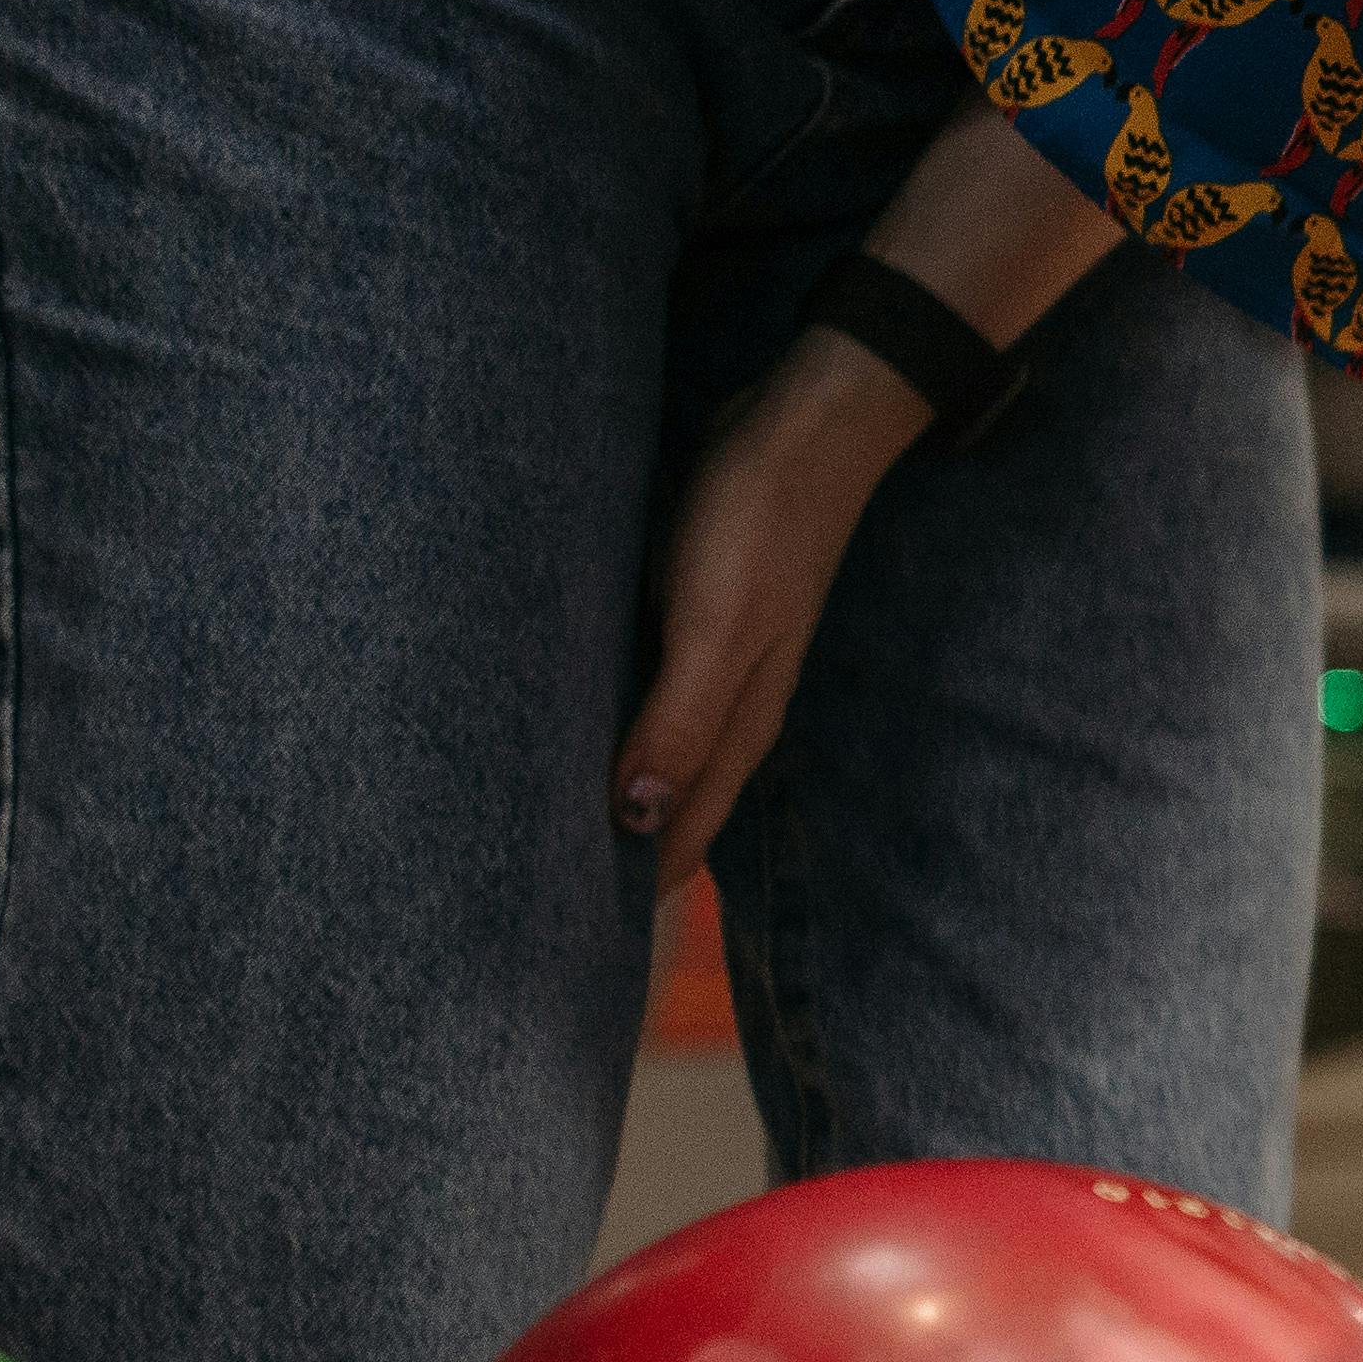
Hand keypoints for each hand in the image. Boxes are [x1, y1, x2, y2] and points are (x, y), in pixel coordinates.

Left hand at [616, 330, 926, 893]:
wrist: (805, 430)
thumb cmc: (759, 524)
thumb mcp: (715, 628)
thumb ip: (679, 721)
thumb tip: (636, 818)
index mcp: (741, 718)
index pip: (686, 824)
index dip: (643, 877)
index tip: (583, 932)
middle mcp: (731, 701)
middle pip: (677, 798)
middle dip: (631, 850)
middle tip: (557, 898)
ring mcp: (716, 658)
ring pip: (665, 749)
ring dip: (624, 791)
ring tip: (563, 830)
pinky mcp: (695, 615)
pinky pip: (653, 696)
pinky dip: (621, 726)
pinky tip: (584, 725)